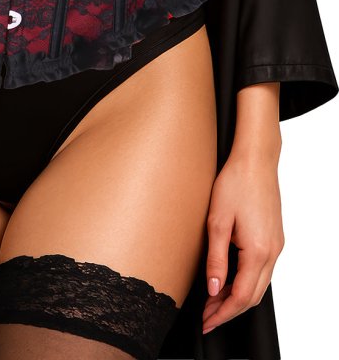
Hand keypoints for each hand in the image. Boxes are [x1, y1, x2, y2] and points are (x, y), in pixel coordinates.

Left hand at [202, 148, 283, 333]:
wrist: (255, 159)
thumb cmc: (235, 183)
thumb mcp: (217, 221)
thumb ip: (216, 259)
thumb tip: (214, 289)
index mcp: (258, 251)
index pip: (242, 297)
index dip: (223, 314)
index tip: (207, 322)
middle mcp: (272, 252)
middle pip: (253, 296)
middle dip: (229, 310)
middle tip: (207, 315)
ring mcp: (276, 246)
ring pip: (260, 285)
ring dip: (238, 297)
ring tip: (214, 300)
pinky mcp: (274, 238)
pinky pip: (262, 270)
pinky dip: (246, 281)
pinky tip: (229, 278)